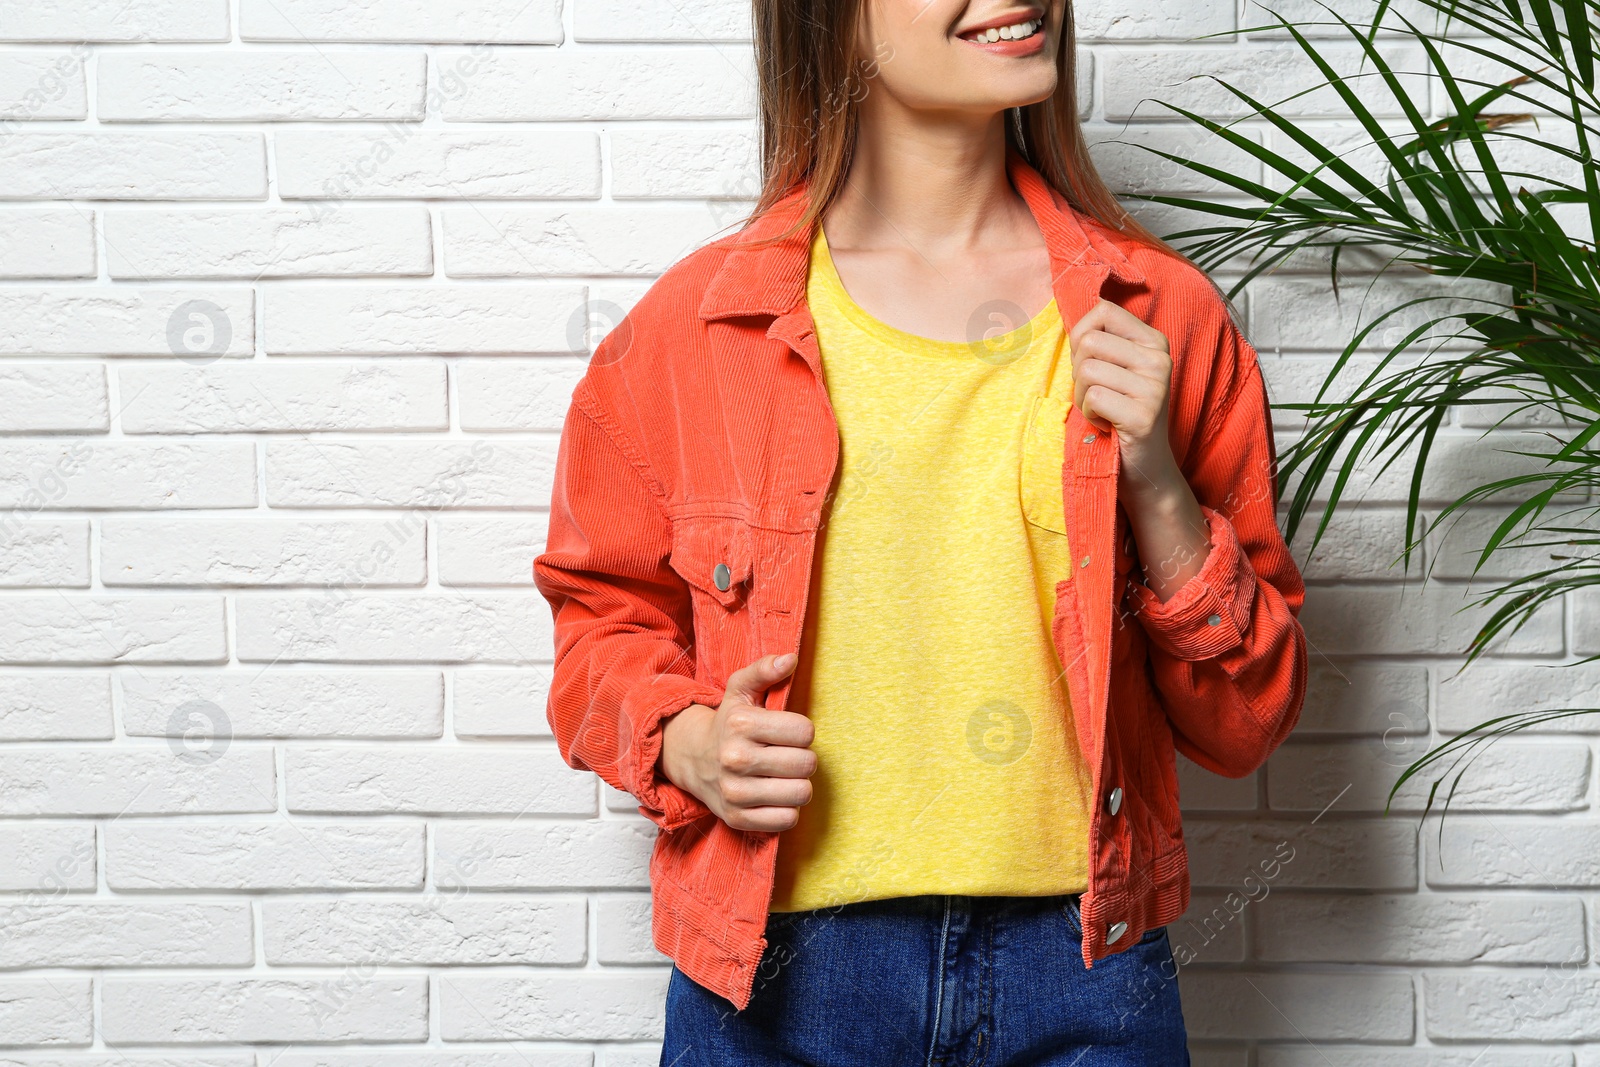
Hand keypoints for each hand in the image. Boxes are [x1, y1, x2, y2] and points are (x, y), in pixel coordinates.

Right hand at [659, 653, 816, 831]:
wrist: (692, 758)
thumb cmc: (728, 722)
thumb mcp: (741, 690)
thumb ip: (765, 670)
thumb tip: (791, 659)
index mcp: (741, 724)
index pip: (805, 732)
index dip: (802, 732)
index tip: (787, 733)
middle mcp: (735, 759)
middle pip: (806, 764)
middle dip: (803, 758)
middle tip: (786, 755)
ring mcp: (735, 792)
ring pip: (800, 794)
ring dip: (798, 784)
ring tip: (782, 775)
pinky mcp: (737, 818)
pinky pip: (786, 820)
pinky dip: (786, 809)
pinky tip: (774, 795)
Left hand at [1069, 298, 1211, 598]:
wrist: (1144, 470)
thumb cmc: (1118, 416)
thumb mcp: (1114, 371)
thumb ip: (1099, 341)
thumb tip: (1068, 307)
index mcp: (1154, 341)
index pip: (1101, 311)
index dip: (1081, 337)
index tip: (1092, 365)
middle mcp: (1160, 359)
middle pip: (1088, 342)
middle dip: (1079, 373)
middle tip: (1098, 396)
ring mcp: (1155, 386)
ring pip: (1086, 370)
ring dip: (1083, 396)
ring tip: (1103, 411)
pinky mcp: (1144, 414)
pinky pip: (1092, 398)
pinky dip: (1089, 416)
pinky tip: (1107, 426)